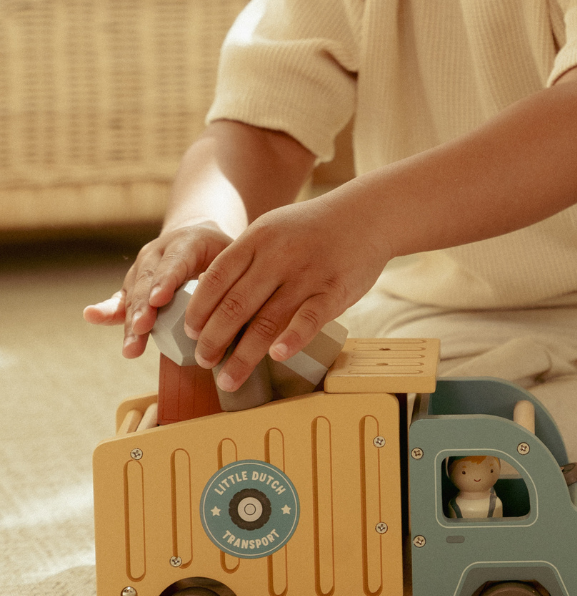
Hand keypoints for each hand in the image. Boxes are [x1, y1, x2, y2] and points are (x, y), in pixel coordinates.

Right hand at [83, 222, 232, 358]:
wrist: (198, 236)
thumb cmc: (222, 252)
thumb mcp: (233, 255)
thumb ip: (232, 277)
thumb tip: (230, 305)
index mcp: (186, 242)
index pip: (175, 262)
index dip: (166, 281)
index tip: (159, 300)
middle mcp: (159, 252)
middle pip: (149, 281)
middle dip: (144, 306)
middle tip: (143, 326)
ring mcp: (143, 268)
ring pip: (134, 294)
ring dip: (131, 321)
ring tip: (132, 345)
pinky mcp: (133, 285)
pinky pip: (120, 299)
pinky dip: (108, 311)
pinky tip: (92, 316)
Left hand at [184, 193, 389, 391]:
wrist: (368, 215)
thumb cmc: (314, 228)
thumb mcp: (273, 229)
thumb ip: (246, 259)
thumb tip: (211, 298)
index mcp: (258, 238)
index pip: (216, 278)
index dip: (198, 310)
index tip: (190, 333)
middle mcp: (279, 256)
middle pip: (235, 305)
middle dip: (214, 340)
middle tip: (204, 362)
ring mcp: (308, 273)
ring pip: (267, 321)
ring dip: (243, 356)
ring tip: (228, 380)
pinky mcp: (335, 290)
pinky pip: (309, 320)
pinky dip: (291, 340)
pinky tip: (276, 358)